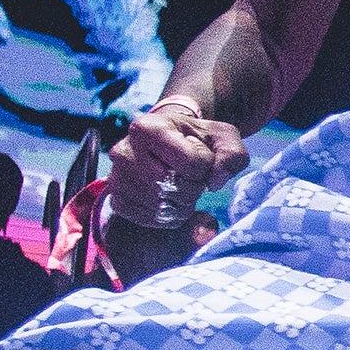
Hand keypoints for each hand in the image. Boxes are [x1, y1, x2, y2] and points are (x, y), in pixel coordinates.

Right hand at [108, 100, 247, 223]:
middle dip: (194, 186)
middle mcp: (124, 152)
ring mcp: (117, 179)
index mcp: (148, 128)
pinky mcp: (119, 202)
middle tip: (188, 173)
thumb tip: (215, 181)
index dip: (206, 164)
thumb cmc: (195, 139)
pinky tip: (167, 197)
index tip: (198, 154)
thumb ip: (231, 154)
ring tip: (177, 184)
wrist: (166, 143)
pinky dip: (170, 215)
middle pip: (178, 188)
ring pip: (167, 208)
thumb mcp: (222, 137)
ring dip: (183, 203)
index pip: (193, 163)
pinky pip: (156, 221)